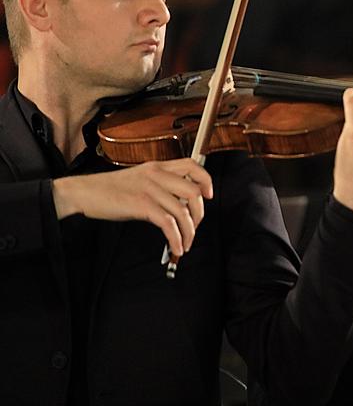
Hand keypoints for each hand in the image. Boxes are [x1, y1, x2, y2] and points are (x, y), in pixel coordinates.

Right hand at [52, 158, 212, 256]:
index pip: (192, 165)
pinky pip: (168, 224)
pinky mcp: (141, 205)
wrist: (83, 192)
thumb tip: (180, 205)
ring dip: (189, 233)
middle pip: (193, 192)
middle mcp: (156, 175)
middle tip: (194, 228)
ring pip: (182, 211)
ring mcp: (149, 189)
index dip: (205, 180)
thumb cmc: (109, 189)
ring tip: (185, 244)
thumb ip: (160, 186)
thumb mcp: (139, 179)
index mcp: (157, 166)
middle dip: (199, 214)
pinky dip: (176, 238)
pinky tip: (176, 247)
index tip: (208, 195)